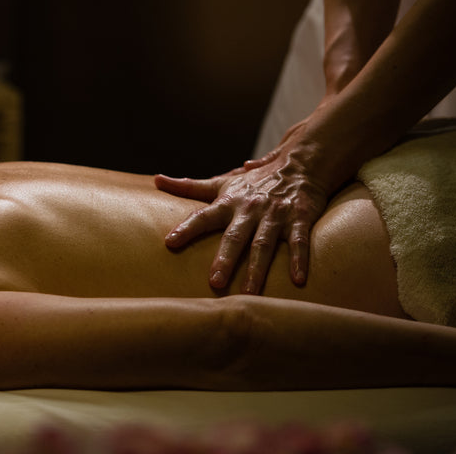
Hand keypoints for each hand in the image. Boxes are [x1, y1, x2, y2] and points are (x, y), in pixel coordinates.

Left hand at [155, 138, 329, 293]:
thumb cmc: (255, 181)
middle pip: (234, 236)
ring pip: (264, 244)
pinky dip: (299, 259)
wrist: (300, 162)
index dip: (186, 228)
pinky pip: (299, 241)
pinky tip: (298, 280)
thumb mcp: (222, 182)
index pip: (203, 216)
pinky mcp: (299, 218)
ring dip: (257, 268)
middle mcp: (249, 209)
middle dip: (225, 259)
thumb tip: (156, 180)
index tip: (169, 242)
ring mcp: (275, 214)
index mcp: (228, 202)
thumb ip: (189, 187)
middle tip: (214, 283)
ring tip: (249, 293)